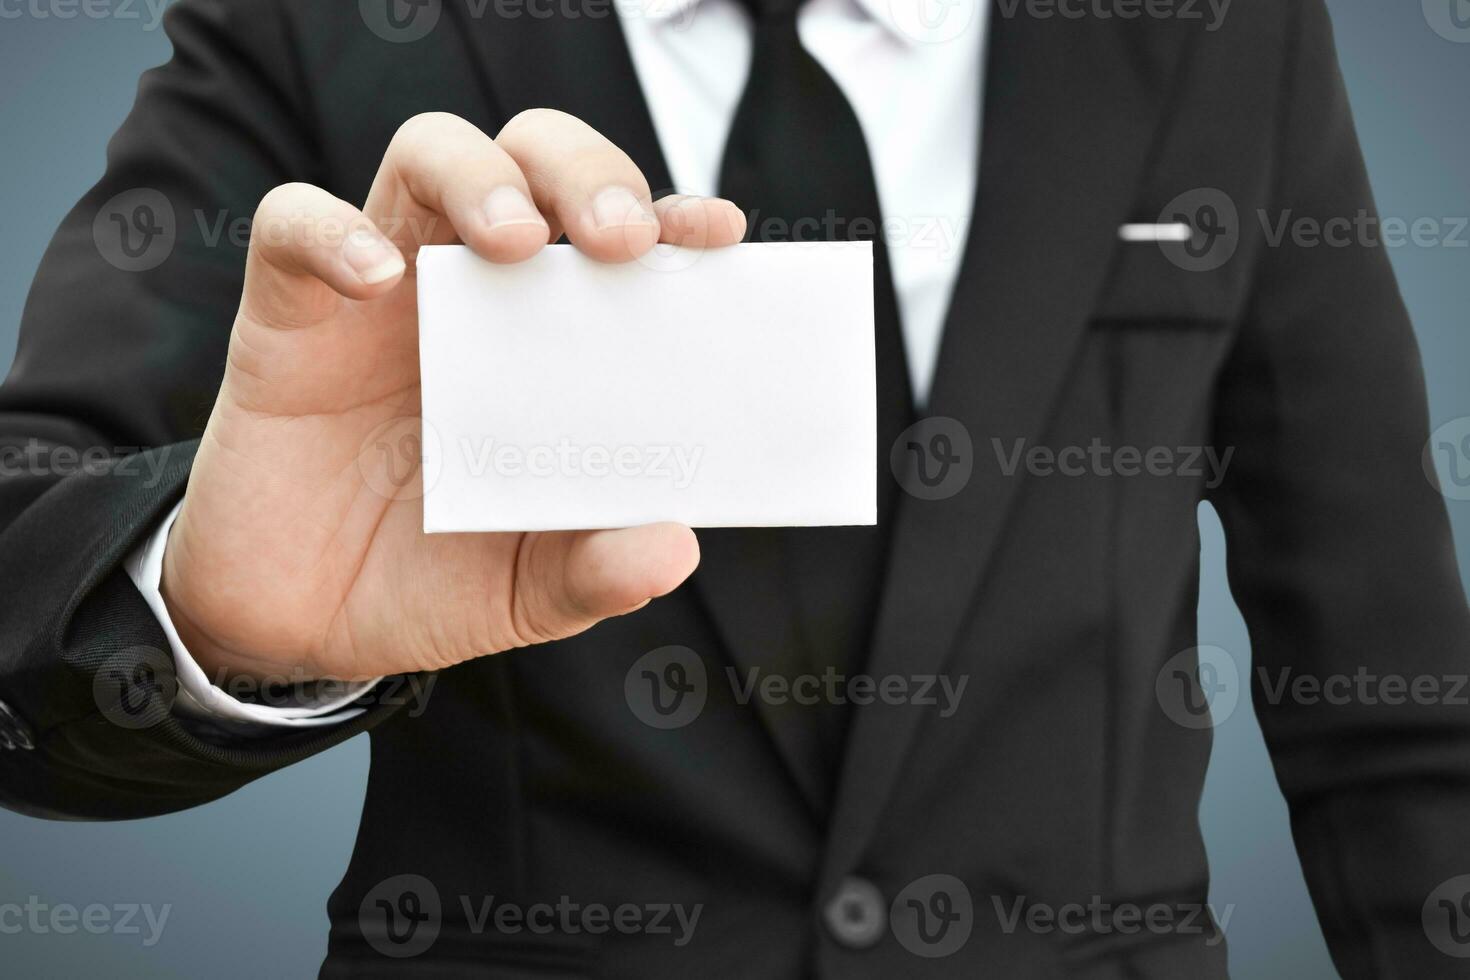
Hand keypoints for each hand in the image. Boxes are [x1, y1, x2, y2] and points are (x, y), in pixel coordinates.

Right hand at [160, 110, 746, 682]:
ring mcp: (380, 292)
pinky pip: (292, 226)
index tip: (720, 234)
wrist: (301, 625)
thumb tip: (676, 548)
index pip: (616, 237)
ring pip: (428, 154)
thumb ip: (597, 570)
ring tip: (514, 240)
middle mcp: (476, 293)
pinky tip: (374, 280)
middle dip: (585, 171)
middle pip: (534, 157)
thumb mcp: (529, 589)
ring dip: (479, 173)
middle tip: (619, 238)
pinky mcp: (286, 314)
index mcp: (551, 340)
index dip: (671, 217)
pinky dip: (332, 232)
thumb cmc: (431, 581)